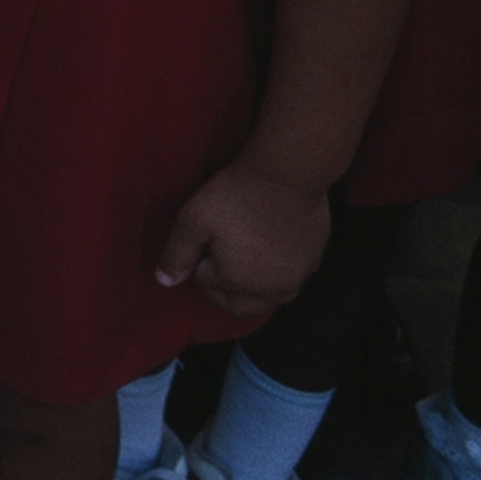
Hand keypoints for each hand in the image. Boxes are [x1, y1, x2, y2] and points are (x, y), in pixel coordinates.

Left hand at [156, 158, 330, 318]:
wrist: (287, 174)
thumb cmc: (235, 197)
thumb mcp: (193, 222)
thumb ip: (177, 255)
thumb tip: (164, 283)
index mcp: (241, 284)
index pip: (209, 284)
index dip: (199, 263)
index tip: (201, 239)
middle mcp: (275, 290)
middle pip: (244, 305)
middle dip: (225, 289)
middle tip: (214, 257)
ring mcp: (301, 276)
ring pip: (272, 295)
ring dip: (254, 286)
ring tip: (241, 254)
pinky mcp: (316, 258)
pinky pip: (292, 275)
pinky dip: (278, 270)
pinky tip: (270, 246)